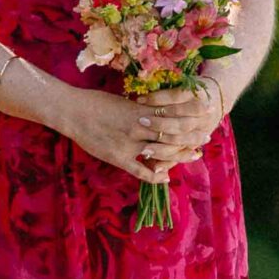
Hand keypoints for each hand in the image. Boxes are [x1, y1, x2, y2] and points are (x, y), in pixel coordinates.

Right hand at [53, 81, 211, 182]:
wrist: (71, 112)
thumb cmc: (94, 102)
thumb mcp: (122, 100)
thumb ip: (140, 107)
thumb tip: (157, 106)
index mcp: (139, 110)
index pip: (172, 112)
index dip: (190, 113)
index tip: (206, 111)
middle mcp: (138, 127)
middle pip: (172, 132)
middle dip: (192, 134)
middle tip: (207, 136)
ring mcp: (128, 144)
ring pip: (162, 152)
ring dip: (180, 155)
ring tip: (194, 155)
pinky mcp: (118, 158)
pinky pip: (140, 170)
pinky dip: (154, 176)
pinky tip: (165, 178)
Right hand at [132, 80, 225, 167]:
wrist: (216, 97)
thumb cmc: (194, 124)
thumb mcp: (185, 142)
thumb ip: (170, 157)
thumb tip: (156, 171)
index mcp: (198, 139)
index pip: (178, 149)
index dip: (161, 152)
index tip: (143, 151)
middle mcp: (201, 124)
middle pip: (178, 131)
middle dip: (157, 130)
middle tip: (140, 130)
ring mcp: (199, 107)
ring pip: (176, 114)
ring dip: (157, 116)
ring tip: (140, 117)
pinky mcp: (194, 91)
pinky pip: (174, 96)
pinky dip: (157, 98)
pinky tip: (143, 100)